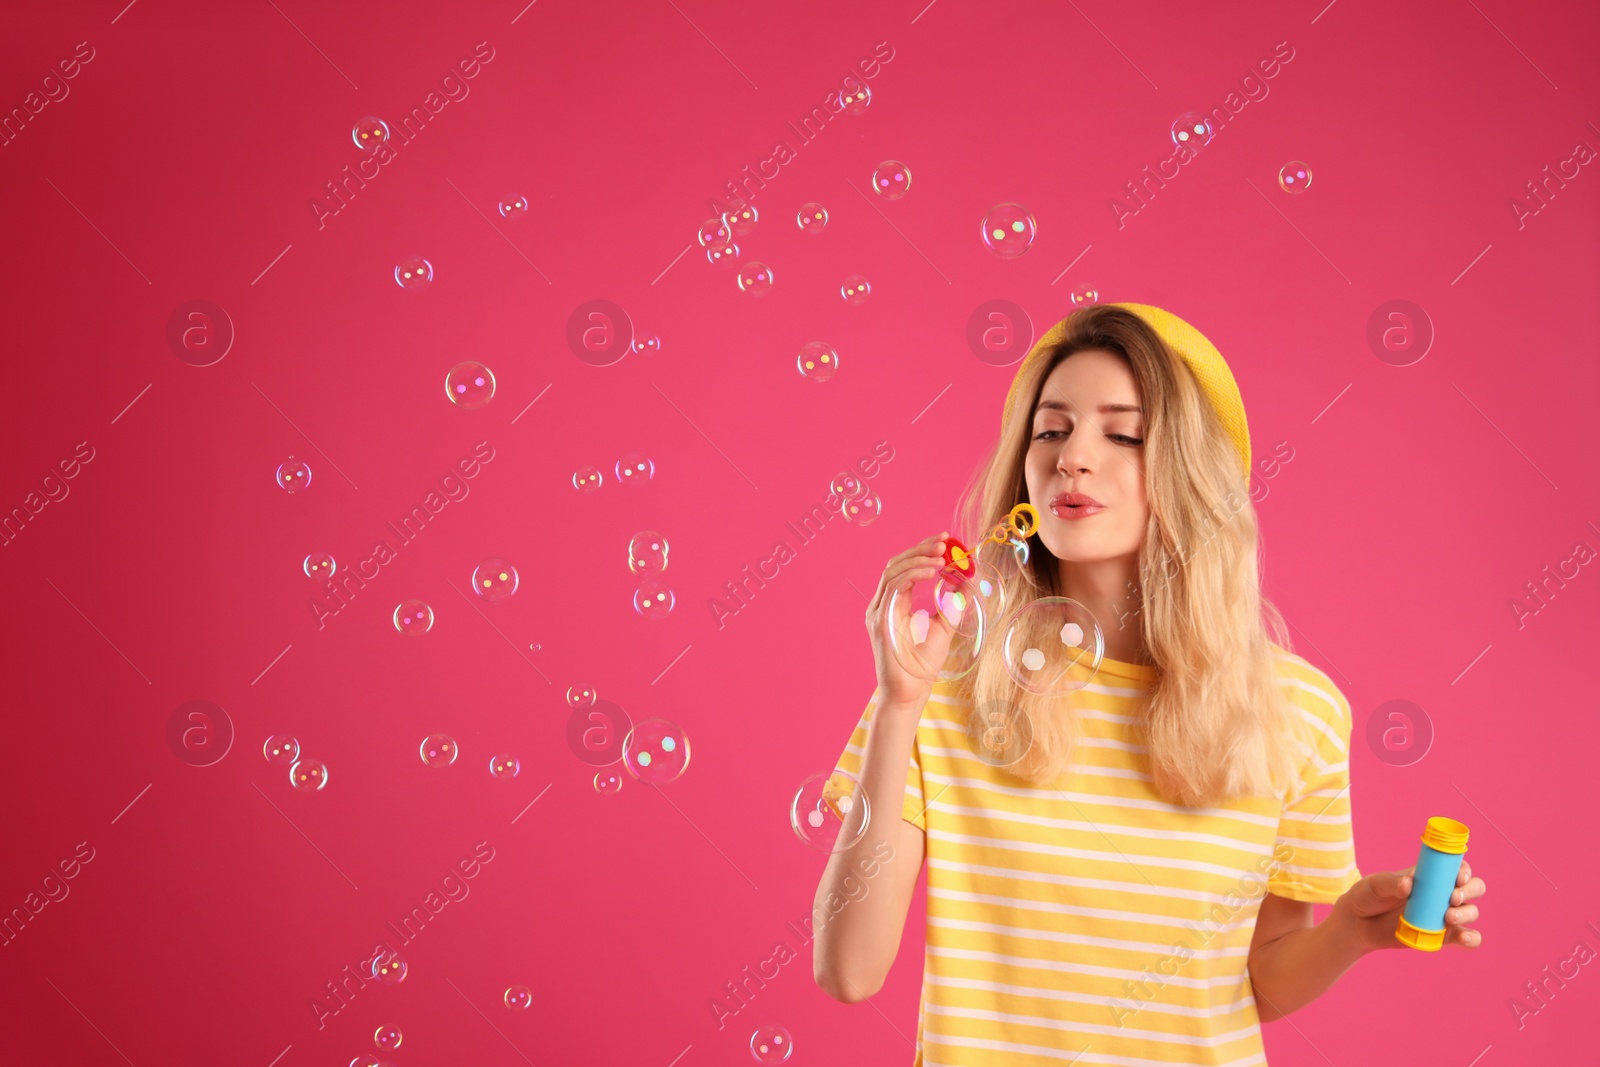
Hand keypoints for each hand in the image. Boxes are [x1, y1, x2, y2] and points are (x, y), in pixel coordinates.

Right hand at [866, 531, 956, 708]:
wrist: (910, 694)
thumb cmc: (922, 666)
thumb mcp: (944, 628)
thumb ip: (951, 605)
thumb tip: (966, 581)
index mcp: (893, 604)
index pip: (904, 568)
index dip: (922, 551)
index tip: (944, 540)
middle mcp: (881, 605)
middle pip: (895, 564)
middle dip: (920, 549)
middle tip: (944, 542)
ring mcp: (878, 612)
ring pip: (892, 572)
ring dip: (918, 560)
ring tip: (941, 557)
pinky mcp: (880, 621)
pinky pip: (894, 588)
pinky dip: (913, 575)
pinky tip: (933, 572)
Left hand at [1332, 859, 1485, 953]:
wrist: (1358, 923)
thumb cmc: (1367, 896)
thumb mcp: (1375, 885)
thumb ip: (1390, 883)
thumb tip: (1408, 884)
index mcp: (1429, 875)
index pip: (1456, 868)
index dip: (1464, 870)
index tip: (1458, 878)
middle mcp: (1441, 893)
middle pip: (1473, 888)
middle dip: (1469, 891)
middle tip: (1452, 899)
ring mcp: (1443, 915)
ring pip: (1471, 911)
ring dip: (1467, 913)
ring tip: (1448, 918)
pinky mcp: (1441, 936)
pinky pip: (1466, 937)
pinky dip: (1471, 938)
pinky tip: (1464, 938)